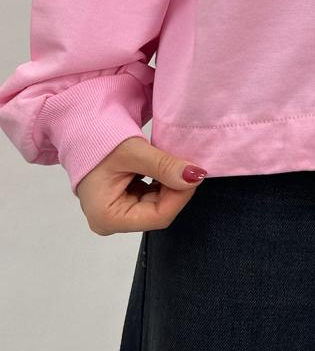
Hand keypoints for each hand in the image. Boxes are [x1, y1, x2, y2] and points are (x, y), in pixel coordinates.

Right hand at [76, 135, 207, 233]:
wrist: (83, 129)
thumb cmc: (100, 140)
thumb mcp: (134, 152)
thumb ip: (164, 166)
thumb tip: (195, 176)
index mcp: (108, 218)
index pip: (158, 216)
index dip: (180, 195)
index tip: (195, 173)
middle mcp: (111, 222)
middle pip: (159, 212)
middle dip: (176, 189)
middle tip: (187, 164)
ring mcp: (117, 213)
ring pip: (158, 204)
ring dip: (170, 184)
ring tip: (173, 162)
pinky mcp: (123, 202)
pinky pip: (151, 197)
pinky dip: (161, 182)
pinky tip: (164, 167)